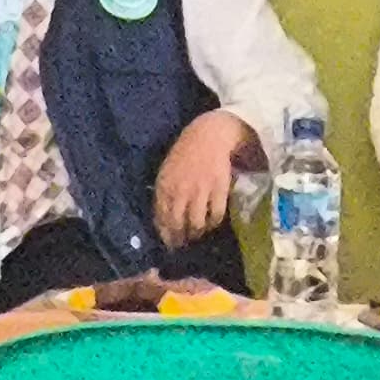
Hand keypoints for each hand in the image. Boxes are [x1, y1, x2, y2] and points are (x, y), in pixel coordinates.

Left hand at [153, 110, 256, 245]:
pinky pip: (215, 215)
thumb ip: (163, 195)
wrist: (207, 137)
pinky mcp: (219, 189)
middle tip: (183, 243)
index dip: (165, 235)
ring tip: (197, 234)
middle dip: (180, 239)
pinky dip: (213, 223)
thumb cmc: (184, 155)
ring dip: (196, 233)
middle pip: (178, 225)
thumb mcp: (166, 172)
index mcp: (164, 187)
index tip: (169, 243)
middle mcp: (180, 191)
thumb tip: (162, 221)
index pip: (161, 219)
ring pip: (196, 223)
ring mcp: (200, 190)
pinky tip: (211, 223)